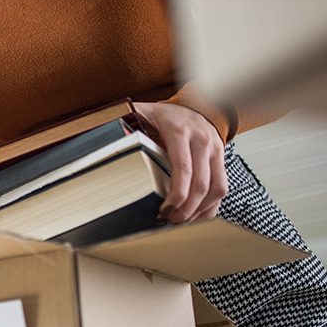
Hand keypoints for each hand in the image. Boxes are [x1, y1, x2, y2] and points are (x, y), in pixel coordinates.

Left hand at [132, 101, 227, 223]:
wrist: (193, 105)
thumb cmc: (163, 115)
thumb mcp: (143, 113)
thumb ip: (126, 125)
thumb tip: (104, 137)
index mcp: (179, 131)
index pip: (183, 168)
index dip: (176, 194)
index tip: (164, 210)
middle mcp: (201, 140)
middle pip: (201, 184)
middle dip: (186, 209)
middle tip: (170, 221)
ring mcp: (215, 150)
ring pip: (216, 189)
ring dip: (199, 210)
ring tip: (181, 221)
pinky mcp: (221, 159)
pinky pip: (222, 187)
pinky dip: (210, 206)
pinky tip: (195, 215)